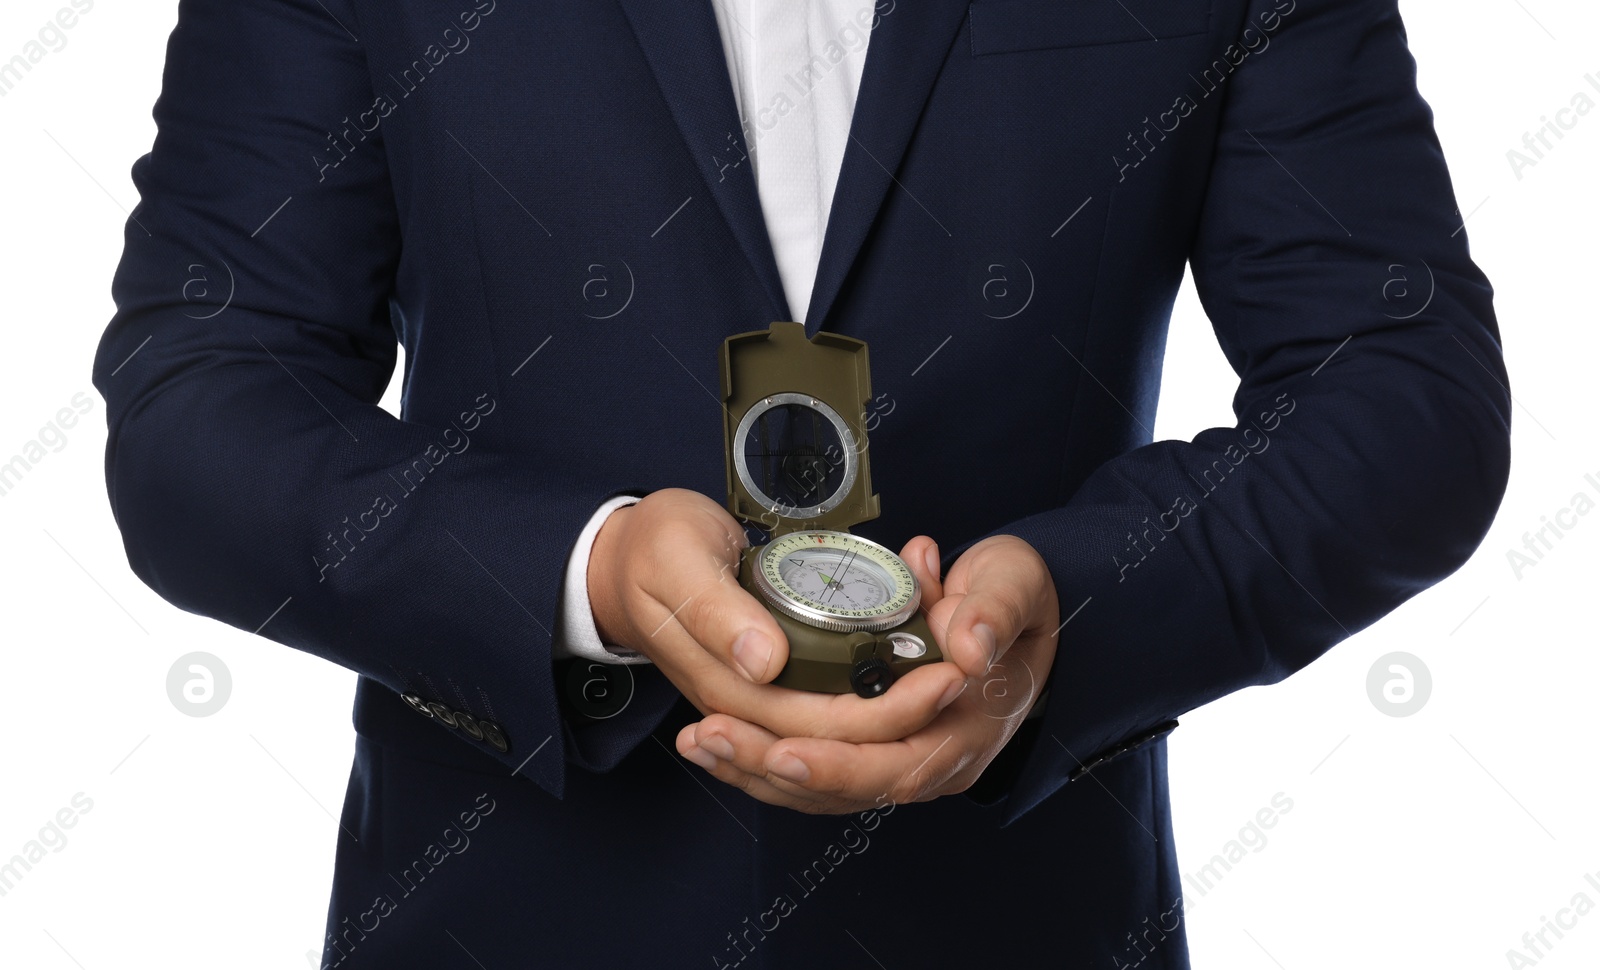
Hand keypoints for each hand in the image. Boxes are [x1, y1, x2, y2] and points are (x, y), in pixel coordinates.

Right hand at [587, 488, 967, 743]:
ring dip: (891, 729)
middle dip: (906, 719)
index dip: (887, 710)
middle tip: (961, 677)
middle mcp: (742, 707)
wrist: (620, 559)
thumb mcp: (678, 559)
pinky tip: (906, 703)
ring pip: (831, 748)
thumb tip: (764, 662)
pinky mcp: (763, 690)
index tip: (944, 673)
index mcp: (725, 683)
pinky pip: (820, 729)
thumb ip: (717, 610)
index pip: (819, 725)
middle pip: (836, 743)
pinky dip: (866, 724)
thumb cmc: (653, 549)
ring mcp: (752, 705)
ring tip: (946, 690)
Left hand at [672, 533, 1059, 812]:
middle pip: (844, 786)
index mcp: (966, 730)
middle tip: (710, 736)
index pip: (897, 766)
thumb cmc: (1010, 596)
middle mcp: (931, 761)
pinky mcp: (868, 746)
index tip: (784, 750)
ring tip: (696, 741)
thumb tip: (966, 646)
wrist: (1008, 607)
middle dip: (770, 765)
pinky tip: (713, 740)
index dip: (840, 763)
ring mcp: (898, 759)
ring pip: (820, 786)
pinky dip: (761, 759)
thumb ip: (994, 608)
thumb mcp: (1014, 582)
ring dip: (754, 767)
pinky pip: (812, 769)